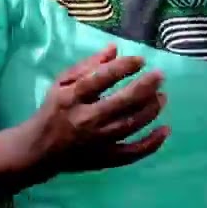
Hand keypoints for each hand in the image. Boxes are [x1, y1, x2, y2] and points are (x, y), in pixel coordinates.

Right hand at [25, 45, 168, 176]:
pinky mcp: (105, 158)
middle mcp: (86, 119)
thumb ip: (87, 66)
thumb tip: (114, 49)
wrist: (41, 150)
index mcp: (71, 98)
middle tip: (160, 76)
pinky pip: (133, 152)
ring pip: (131, 124)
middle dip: (144, 88)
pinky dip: (152, 143)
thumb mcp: (61, 84)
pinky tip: (165, 130)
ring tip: (162, 97)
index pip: (99, 79)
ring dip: (151, 110)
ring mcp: (98, 141)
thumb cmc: (53, 110)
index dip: (122, 68)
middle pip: (121, 103)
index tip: (140, 60)